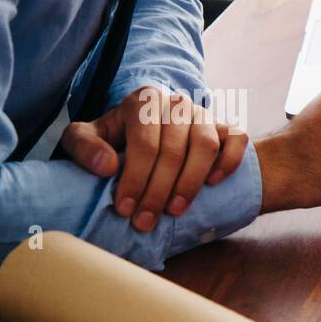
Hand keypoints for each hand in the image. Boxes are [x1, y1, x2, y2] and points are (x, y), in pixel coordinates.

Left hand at [61, 87, 248, 232]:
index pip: (144, 143)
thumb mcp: (86, 136)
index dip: (135, 179)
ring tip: (175, 210)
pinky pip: (237, 141)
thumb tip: (107, 166)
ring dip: (191, 183)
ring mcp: (205, 114)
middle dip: (158, 192)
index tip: (125, 209)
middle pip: (174, 150)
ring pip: (206, 146)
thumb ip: (83, 145)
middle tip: (145, 221)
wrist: (150, 128)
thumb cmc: (116, 138)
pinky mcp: (226, 126)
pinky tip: (212, 183)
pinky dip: (228, 163)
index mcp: (144, 100)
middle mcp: (177, 103)